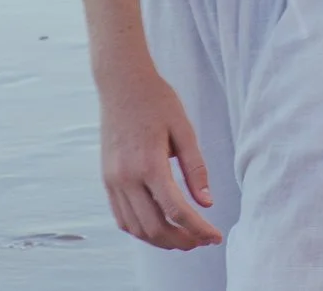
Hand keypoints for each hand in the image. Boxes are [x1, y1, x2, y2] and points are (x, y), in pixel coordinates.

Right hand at [97, 65, 222, 249]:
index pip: (177, 210)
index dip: (199, 229)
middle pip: (154, 227)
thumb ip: (196, 168)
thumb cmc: (157, 101)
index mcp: (149, 164)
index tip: (215, 237)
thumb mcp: (184, 129)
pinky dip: (140, 230)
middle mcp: (126, 177)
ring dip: (161, 241)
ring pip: (136, 229)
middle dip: (181, 241)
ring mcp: (112, 180)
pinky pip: (121, 217)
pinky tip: (159, 226)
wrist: (121, 83)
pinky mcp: (107, 179)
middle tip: (202, 240)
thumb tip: (207, 203)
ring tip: (183, 238)